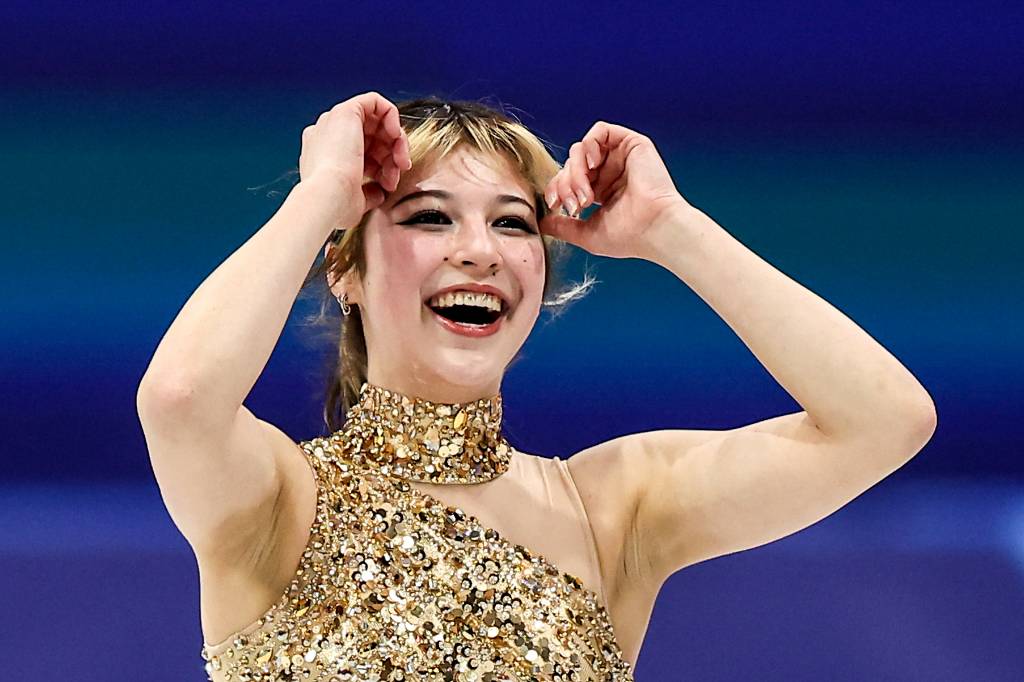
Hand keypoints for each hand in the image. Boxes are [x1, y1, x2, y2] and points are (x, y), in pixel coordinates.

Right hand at [298, 91, 412, 227]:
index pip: (362, 153)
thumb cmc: (335, 204)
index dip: (382, 166)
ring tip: (401, 161)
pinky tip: (395, 136)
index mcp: (326, 155)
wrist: (327, 197)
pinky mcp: (345, 111)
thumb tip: (380, 194)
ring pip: (376, 121)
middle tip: (400, 171)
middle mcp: (327, 135)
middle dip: (392, 154)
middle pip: (371, 136)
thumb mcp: (356, 203)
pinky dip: (391, 116)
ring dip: (396, 140)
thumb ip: (369, 194)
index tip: (389, 183)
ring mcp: (334, 121)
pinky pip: (375, 101)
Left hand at [540, 122, 690, 259]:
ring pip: (580, 150)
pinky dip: (589, 145)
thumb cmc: (629, 236)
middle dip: (565, 184)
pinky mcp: (631, 144)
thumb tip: (542, 222)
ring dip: (575, 171)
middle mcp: (609, 173)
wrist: (655, 229)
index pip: (567, 180)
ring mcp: (619, 158)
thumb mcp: (587, 234)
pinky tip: (591, 164)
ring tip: (586, 194)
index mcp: (600, 191)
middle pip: (570, 164)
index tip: (555, 206)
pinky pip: (600, 131)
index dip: (556, 189)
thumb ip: (563, 227)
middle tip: (575, 205)